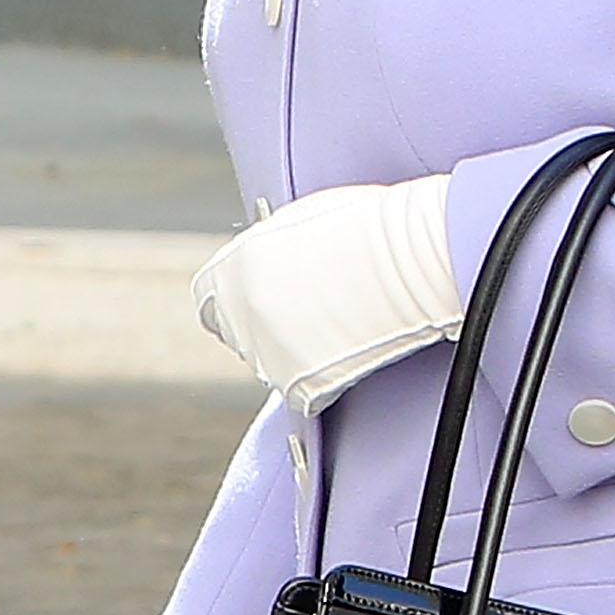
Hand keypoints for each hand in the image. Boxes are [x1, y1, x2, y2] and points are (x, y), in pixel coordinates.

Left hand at [189, 178, 463, 409]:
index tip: (259, 305)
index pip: (209, 300)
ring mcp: (266, 352)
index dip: (234, 304)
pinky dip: (322, 379)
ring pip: (270, 364)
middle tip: (311, 316)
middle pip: (239, 334)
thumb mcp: (298, 223)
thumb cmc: (366, 230)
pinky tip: (349, 350)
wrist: (405, 262)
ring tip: (338, 327)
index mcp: (233, 268)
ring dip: (294, 353)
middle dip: (267, 328)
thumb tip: (271, 262)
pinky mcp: (296, 385)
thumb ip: (269, 249)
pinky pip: (302, 391)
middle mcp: (239, 313)